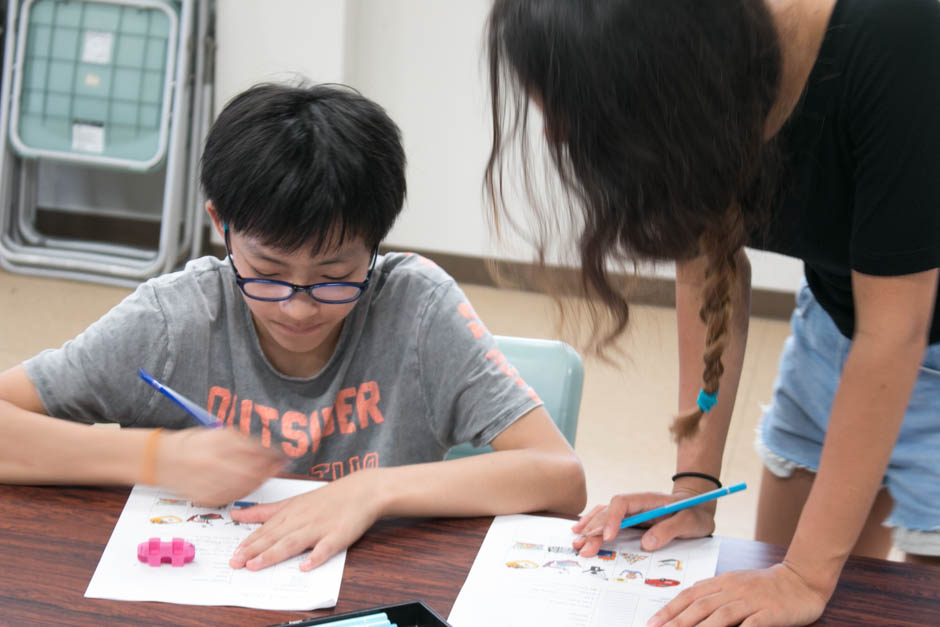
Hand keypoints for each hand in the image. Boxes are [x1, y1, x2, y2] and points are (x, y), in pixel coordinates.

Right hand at [158, 428, 285, 505]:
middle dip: (270, 468)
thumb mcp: (217, 433)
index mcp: (217, 445)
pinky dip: (246, 491)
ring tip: (268, 474)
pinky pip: (234, 497)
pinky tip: (252, 484)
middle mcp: (213, 465)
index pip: (253, 450)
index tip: (282, 453)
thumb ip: (241, 440)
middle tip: (280, 465)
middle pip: (253, 471)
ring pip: (246, 487)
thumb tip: (266, 446)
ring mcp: (209, 483)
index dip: (272, 453)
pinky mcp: (207, 498)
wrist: (162, 461)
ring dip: (261, 480)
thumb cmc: (191, 444)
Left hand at [228, 469, 381, 570]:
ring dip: (274, 554)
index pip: (266, 529)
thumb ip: (265, 510)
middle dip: (253, 550)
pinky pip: (326, 548)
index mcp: (291, 512)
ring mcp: (320, 527)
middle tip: (235, 563)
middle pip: (275, 536)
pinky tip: (305, 567)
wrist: (362, 490)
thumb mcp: (294, 500)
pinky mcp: (338, 535)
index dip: (248, 543)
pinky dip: (315, 557)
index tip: (232, 554)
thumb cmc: (328, 498)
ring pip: (294, 542)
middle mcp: (302, 519)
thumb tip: (236, 514)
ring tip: (257, 565)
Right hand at [571, 488, 715, 556]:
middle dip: (594, 530)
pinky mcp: (630, 520)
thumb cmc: (695, 513)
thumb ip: (669, 530)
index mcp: (647, 499)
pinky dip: (593, 525)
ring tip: (576, 541)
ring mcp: (631, 511)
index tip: (608, 537)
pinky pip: (607, 520)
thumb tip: (647, 543)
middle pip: (608, 512)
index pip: (622, 503)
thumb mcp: (689, 522)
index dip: (612, 518)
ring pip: (603, 515)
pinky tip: (581, 531)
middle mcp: (634, 504)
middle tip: (584, 548)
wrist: (698, 508)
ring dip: (589, 528)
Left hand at [647, 563, 829, 626]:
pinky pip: (752, 624)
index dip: (670, 609)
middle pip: (700, 606)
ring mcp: (751, 600)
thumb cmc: (766, 585)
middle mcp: (733, 589)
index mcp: (722, 581)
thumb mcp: (736, 583)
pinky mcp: (769, 612)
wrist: (801, 579)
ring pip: (721, 615)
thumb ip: (714, 592)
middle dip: (677, 621)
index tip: (653, 622)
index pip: (690, 595)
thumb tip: (687, 605)